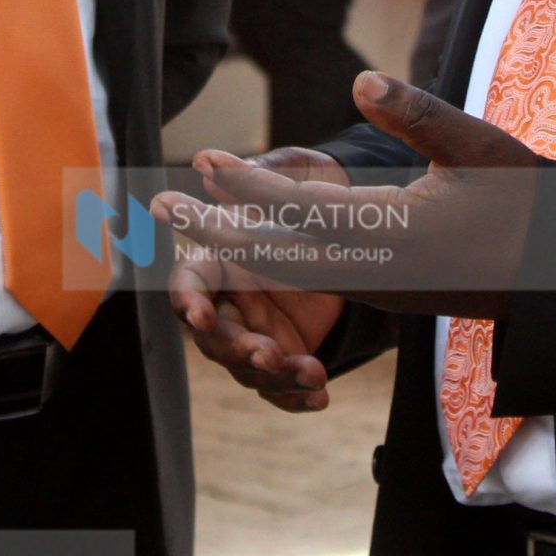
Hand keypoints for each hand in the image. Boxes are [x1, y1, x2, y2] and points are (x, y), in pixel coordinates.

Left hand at [155, 72, 542, 318]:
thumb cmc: (528, 200)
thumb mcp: (481, 146)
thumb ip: (420, 115)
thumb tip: (361, 81)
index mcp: (397, 231)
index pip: (305, 209)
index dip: (249, 185)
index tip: (204, 159)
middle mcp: (379, 268)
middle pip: (279, 253)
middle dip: (217, 227)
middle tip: (159, 204)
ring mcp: (380, 287)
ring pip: (292, 270)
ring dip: (237, 245)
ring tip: (187, 220)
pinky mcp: (387, 292)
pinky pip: (315, 281)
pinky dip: (272, 261)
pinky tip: (247, 243)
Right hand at [159, 147, 349, 411]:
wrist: (366, 225)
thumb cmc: (319, 190)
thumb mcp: (297, 175)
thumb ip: (256, 174)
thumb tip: (205, 159)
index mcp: (220, 258)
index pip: (188, 283)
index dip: (189, 300)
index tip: (201, 313)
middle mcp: (231, 299)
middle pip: (213, 337)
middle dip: (236, 348)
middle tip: (266, 352)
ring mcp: (256, 330)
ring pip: (248, 368)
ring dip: (274, 375)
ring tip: (311, 372)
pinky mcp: (285, 353)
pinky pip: (281, 387)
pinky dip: (296, 395)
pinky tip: (320, 396)